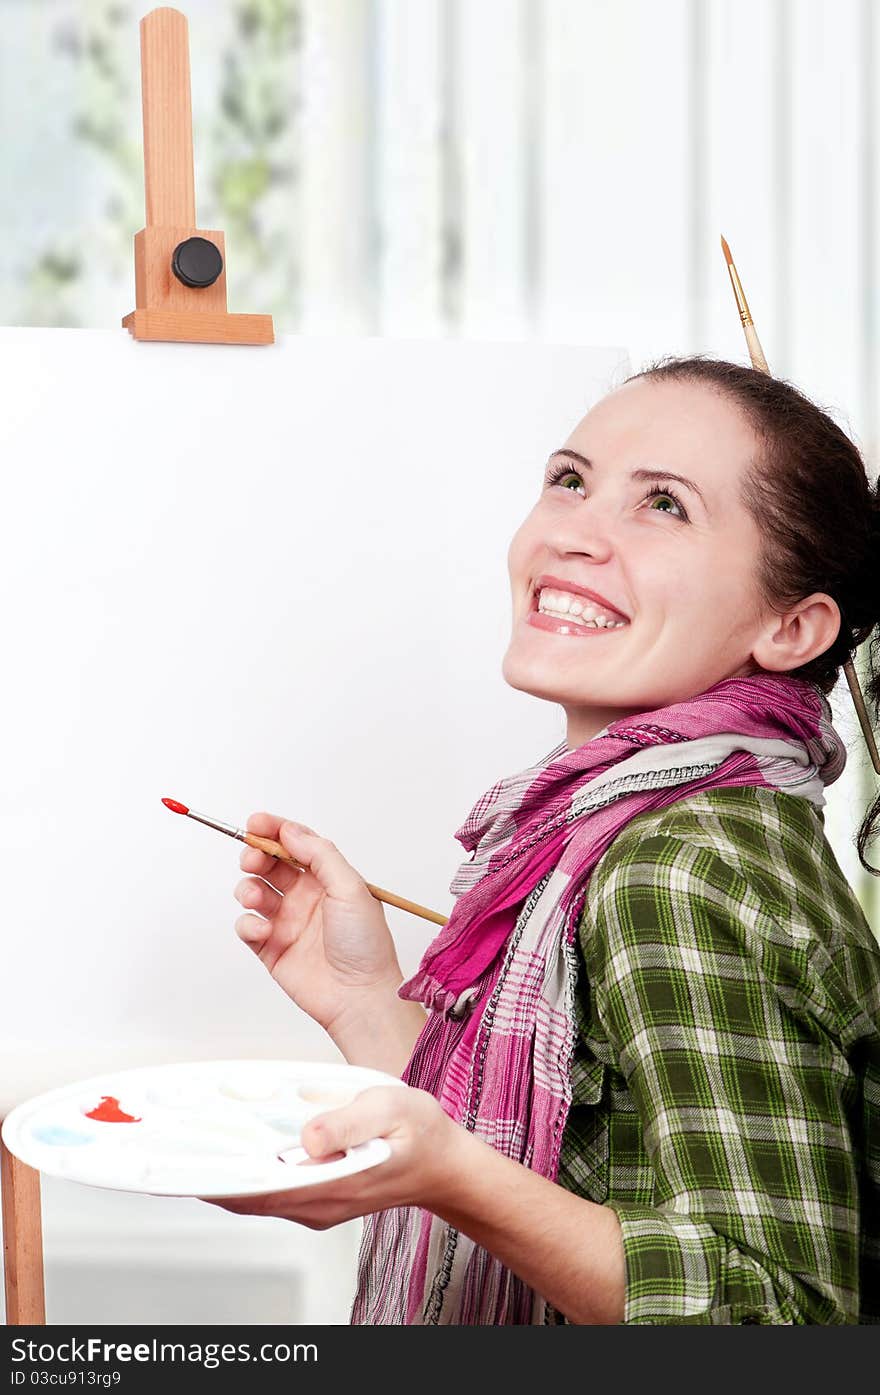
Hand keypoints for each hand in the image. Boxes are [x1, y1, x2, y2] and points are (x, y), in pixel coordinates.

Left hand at [202, 1085, 462, 1228]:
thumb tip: (307, 1133)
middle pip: (244, 1193)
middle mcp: (313, 1203)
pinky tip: (237, 1142)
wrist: (447, 1166)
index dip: (211, 1177)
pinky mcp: (316, 1196)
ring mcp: (313, 1203)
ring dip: (224, 1168)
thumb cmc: (421, 1136)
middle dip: (207, 1167)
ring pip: (253, 1192)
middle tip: (172, 1137)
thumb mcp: (391, 1109)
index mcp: (327, 1185)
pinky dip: (247, 1168)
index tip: (176, 1161)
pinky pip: (269, 1186)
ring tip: (195, 1135)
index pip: (253, 1190)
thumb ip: (347, 1120)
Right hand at [233, 814, 407, 1037]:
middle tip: (252, 859)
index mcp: (328, 878)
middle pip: (270, 863)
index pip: (296, 844)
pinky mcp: (271, 948)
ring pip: (254, 891)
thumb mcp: (350, 888)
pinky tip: (265, 930)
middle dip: (255, 855)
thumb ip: (320, 855)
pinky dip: (249, 922)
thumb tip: (290, 831)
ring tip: (257, 898)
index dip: (274, 830)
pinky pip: (247, 925)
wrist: (359, 996)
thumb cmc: (365, 944)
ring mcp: (287, 921)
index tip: (254, 823)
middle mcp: (306, 896)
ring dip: (248, 888)